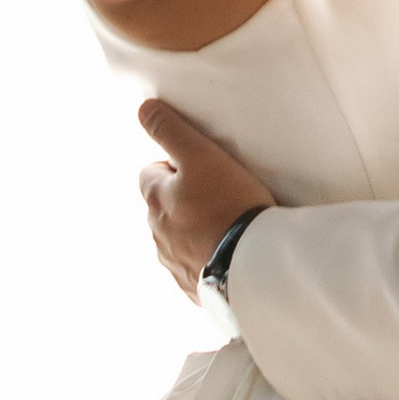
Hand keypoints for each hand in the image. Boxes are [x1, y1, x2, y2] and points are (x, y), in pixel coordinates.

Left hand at [137, 98, 277, 296]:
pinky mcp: (197, 289)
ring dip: (196, 231)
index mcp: (155, 201)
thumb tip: (144, 109)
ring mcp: (176, 265)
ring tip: (230, 225)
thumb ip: (170, 130)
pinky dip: (210, 260)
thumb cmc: (228, 204)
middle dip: (183, 200)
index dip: (173, 166)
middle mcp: (158, 236)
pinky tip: (233, 255)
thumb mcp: (200, 155)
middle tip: (220, 194)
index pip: (150, 173)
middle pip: (163, 209)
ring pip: (179, 240)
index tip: (201, 167)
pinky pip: (198, 270)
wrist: (254, 265)